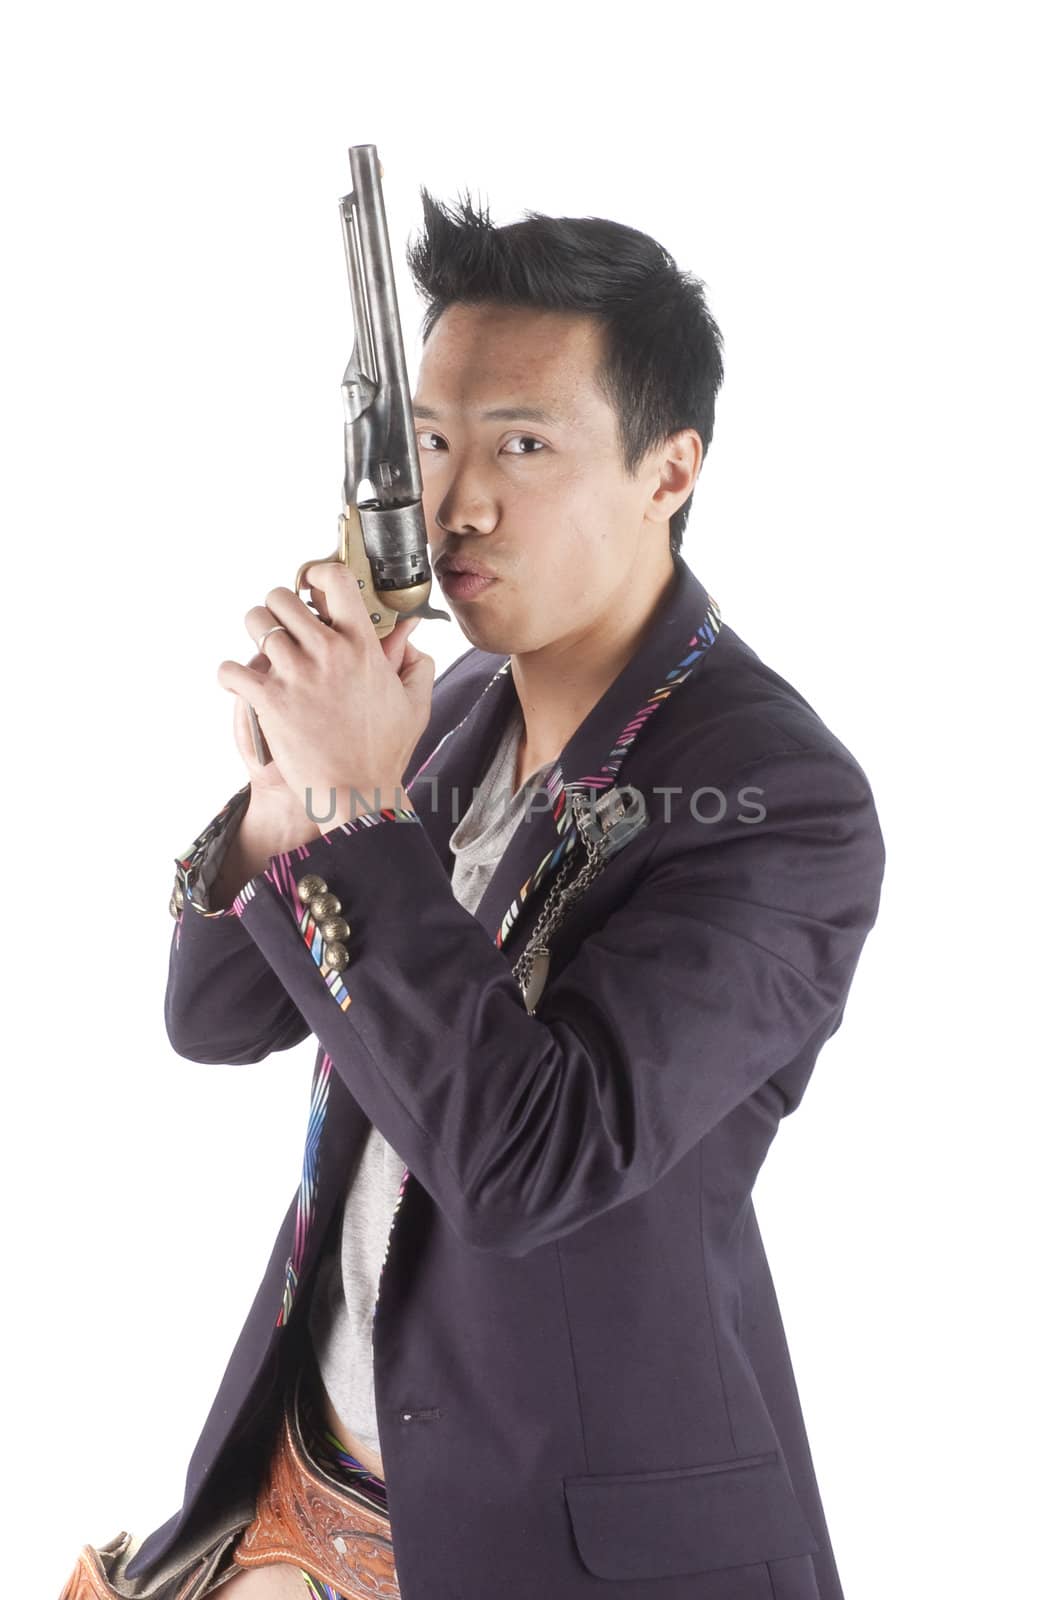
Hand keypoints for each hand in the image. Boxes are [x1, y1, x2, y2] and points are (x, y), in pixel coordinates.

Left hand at [217, 563, 434, 823]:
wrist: (358, 794)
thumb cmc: (386, 753)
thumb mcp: (415, 702)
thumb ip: (416, 662)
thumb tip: (408, 638)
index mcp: (363, 646)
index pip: (335, 579)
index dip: (316, 574)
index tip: (311, 586)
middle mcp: (328, 652)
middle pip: (282, 597)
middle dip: (278, 609)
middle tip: (284, 629)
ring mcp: (296, 675)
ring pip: (254, 623)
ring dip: (255, 634)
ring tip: (263, 654)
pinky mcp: (269, 700)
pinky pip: (230, 668)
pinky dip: (230, 676)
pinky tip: (242, 686)